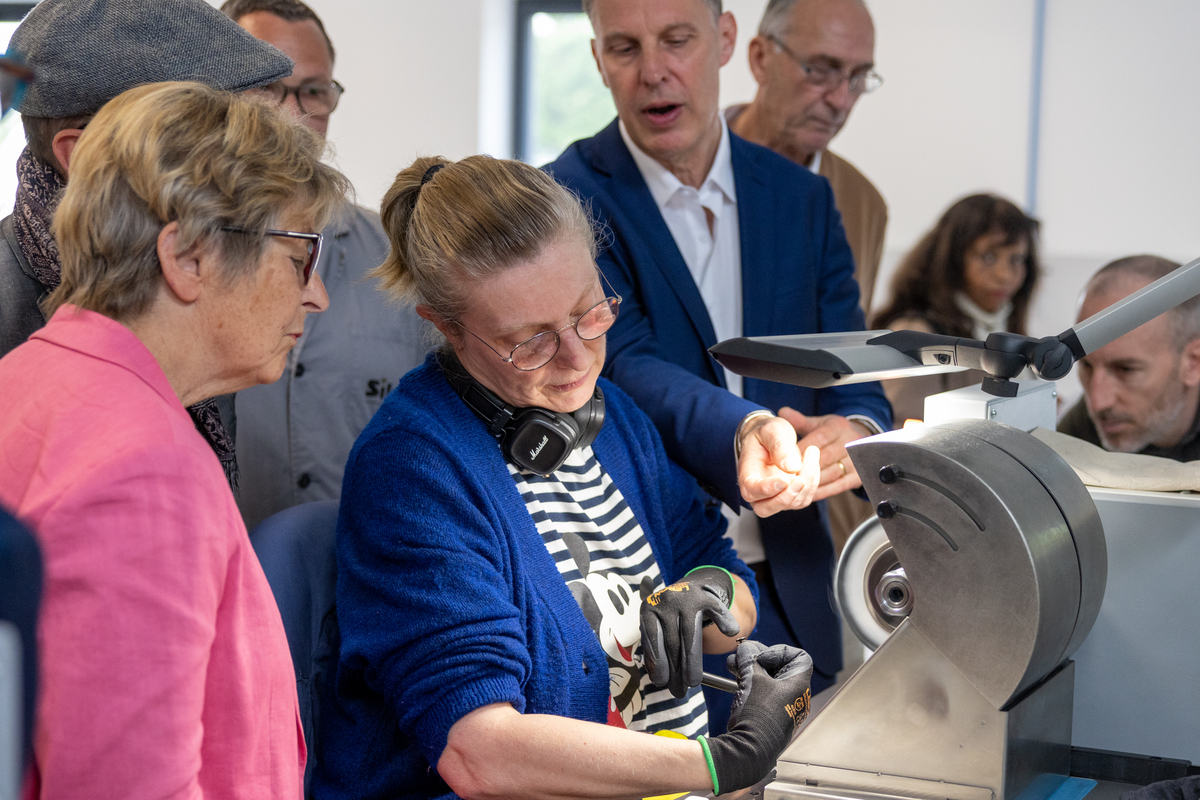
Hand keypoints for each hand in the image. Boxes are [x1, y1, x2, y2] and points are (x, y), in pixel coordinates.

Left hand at [640, 568, 739, 697]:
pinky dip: (724, 621)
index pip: (652, 640)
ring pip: (691, 635)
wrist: (687, 591)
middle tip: (678, 691)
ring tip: (692, 682)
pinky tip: (729, 633)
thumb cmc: (669, 618)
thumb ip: (655, 648)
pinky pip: (717, 611)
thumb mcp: (656, 628)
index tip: (660, 682)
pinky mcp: (706, 597)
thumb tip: (658, 679)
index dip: (658, 663)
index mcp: (649, 609)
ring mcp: (688, 597)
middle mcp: (667, 601)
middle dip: (675, 670)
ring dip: (692, 662)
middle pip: (672, 641)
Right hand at [704, 641, 813, 793]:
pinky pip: (764, 694)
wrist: (751, 749)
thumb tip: (746, 649)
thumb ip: (749, 658)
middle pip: (781, 667)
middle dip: (758, 659)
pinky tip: (736, 681)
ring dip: (752, 670)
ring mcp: (783, 707)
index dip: (780, 651)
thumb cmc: (758, 716)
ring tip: (734, 666)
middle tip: (743, 657)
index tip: (762, 656)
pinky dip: (752, 684)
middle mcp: (795, 696)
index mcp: (799, 685)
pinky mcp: (771, 716)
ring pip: (769, 680)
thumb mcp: (752, 678)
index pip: (800, 657)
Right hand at [737, 413, 821, 516]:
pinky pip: (804, 499)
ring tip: (811, 453)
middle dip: (787, 497)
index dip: (767, 489)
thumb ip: (779, 446)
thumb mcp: (772, 430)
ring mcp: (774, 497)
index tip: (784, 479)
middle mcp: (758, 490)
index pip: (751, 491)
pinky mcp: (790, 497)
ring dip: (807, 483)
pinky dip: (813, 483)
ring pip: (791, 503)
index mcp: (747, 473)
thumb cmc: (767, 433)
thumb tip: (792, 468)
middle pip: (765, 509)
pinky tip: (812, 463)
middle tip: (801, 479)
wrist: (772, 437)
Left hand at [778, 407, 871, 501]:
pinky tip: (808, 494)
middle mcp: (850, 441)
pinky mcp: (858, 476)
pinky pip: (838, 486)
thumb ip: (799, 420)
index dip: (801, 450)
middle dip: (805, 467)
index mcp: (838, 426)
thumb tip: (782, 412)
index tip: (786, 459)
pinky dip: (823, 491)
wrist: (858, 441)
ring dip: (812, 481)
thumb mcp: (817, 422)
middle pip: (825, 458)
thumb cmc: (831, 433)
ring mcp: (856, 460)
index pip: (818, 439)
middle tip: (787, 476)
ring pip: (832, 473)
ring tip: (795, 486)